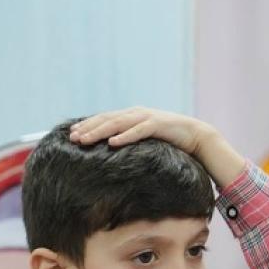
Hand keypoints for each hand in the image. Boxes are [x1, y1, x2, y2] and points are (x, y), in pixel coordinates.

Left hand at [70, 108, 244, 185]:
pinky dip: (125, 135)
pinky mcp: (160, 124)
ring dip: (100, 131)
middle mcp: (137, 113)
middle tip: (73, 138)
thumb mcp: (143, 142)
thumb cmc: (168, 143)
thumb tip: (108, 155)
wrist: (197, 137)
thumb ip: (127, 144)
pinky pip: (139, 130)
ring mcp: (148, 117)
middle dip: (88, 128)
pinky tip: (113, 142)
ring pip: (119, 123)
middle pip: (107, 119)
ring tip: (85, 140)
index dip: (87, 125)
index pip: (104, 119)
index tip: (71, 134)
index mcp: (131, 116)